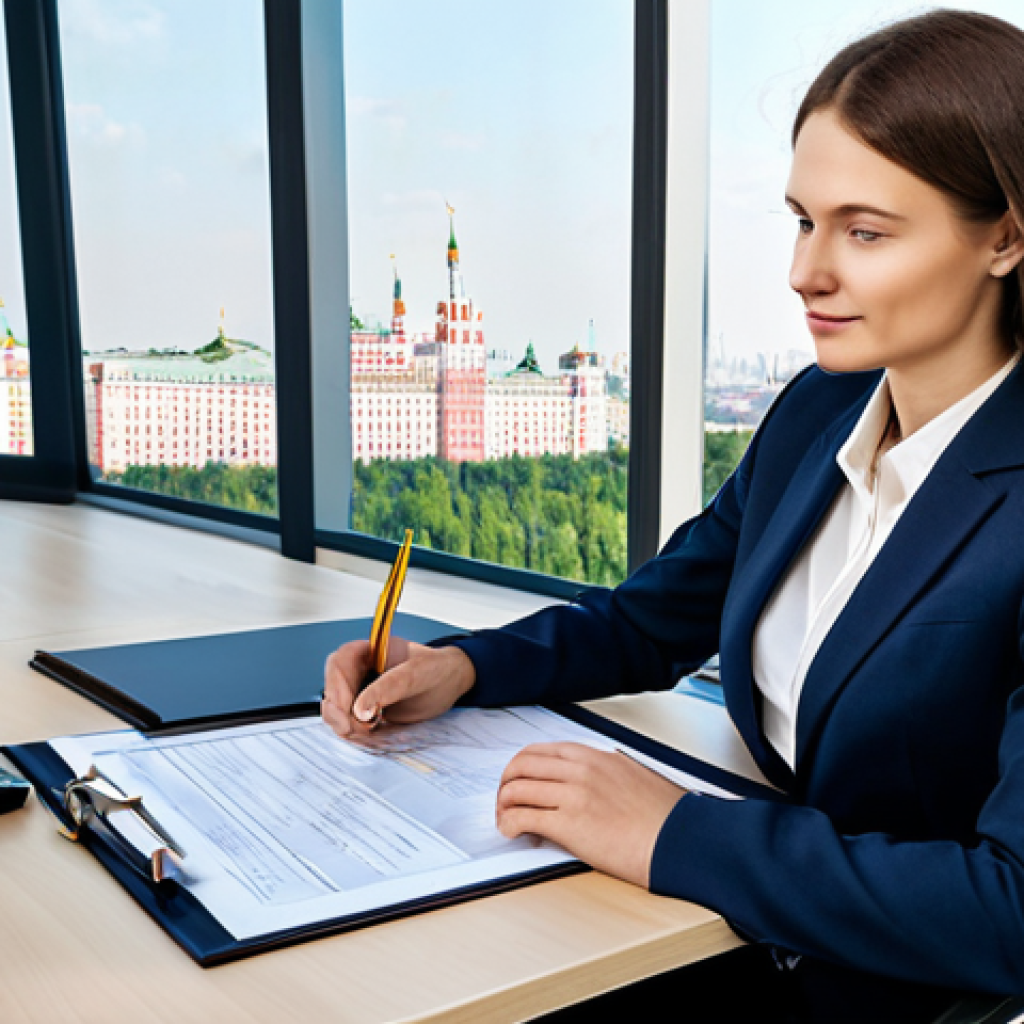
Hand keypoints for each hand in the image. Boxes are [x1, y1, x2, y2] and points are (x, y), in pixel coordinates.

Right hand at [321, 637, 475, 737]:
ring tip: (371, 732)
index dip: (337, 689)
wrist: (449, 681)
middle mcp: (358, 669)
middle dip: (340, 714)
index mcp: (367, 650)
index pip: (338, 666)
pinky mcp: (365, 710)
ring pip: (338, 711)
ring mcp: (359, 690)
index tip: (347, 713)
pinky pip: (350, 723)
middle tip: (355, 731)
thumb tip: (360, 711)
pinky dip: (357, 734)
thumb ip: (387, 689)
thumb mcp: (415, 675)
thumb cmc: (436, 669)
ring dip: (347, 726)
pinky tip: (373, 736)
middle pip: (333, 691)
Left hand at [496, 743, 685, 887]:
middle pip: (522, 765)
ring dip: (503, 805)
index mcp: (593, 756)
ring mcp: (573, 795)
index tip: (516, 778)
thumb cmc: (662, 816)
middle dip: (505, 783)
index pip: (541, 750)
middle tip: (504, 799)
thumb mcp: (630, 775)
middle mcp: (579, 770)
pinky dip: (509, 824)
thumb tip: (582, 780)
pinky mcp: (569, 824)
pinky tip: (512, 832)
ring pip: (517, 790)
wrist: (677, 841)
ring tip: (505, 819)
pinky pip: (522, 817)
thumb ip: (601, 772)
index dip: (520, 765)